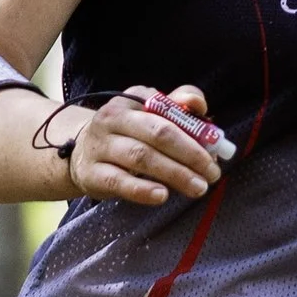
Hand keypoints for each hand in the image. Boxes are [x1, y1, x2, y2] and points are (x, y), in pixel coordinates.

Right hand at [64, 84, 227, 207]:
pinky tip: (163, 196)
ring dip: (175, 174)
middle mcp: (112, 119)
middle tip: (212, 173)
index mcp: (130, 100)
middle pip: (157, 133)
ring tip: (197, 188)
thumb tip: (200, 105)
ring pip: (142, 157)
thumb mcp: (147, 115)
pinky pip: (119, 181)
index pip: (166, 108)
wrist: (80, 155)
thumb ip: (176, 107)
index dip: (194, 127)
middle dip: (190, 154)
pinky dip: (143, 190)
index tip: (215, 147)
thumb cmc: (125, 134)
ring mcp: (100, 146)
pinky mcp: (92, 173)